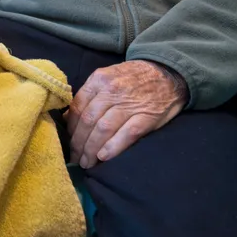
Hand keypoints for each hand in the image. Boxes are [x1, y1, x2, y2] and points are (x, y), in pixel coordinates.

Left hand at [66, 60, 186, 168]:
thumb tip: (68, 118)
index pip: (78, 107)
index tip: (69, 142)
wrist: (168, 73)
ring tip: (88, 163)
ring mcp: (129, 104)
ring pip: (103, 129)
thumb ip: (89, 95)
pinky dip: (112, 148)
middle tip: (76, 159)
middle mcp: (111, 90)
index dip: (71, 128)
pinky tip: (104, 157)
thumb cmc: (134, 78)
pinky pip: (126, 134)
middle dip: (79, 144)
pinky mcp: (146, 117)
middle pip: (88, 121)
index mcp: (99, 79)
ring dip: (92, 150)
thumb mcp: (108, 77)